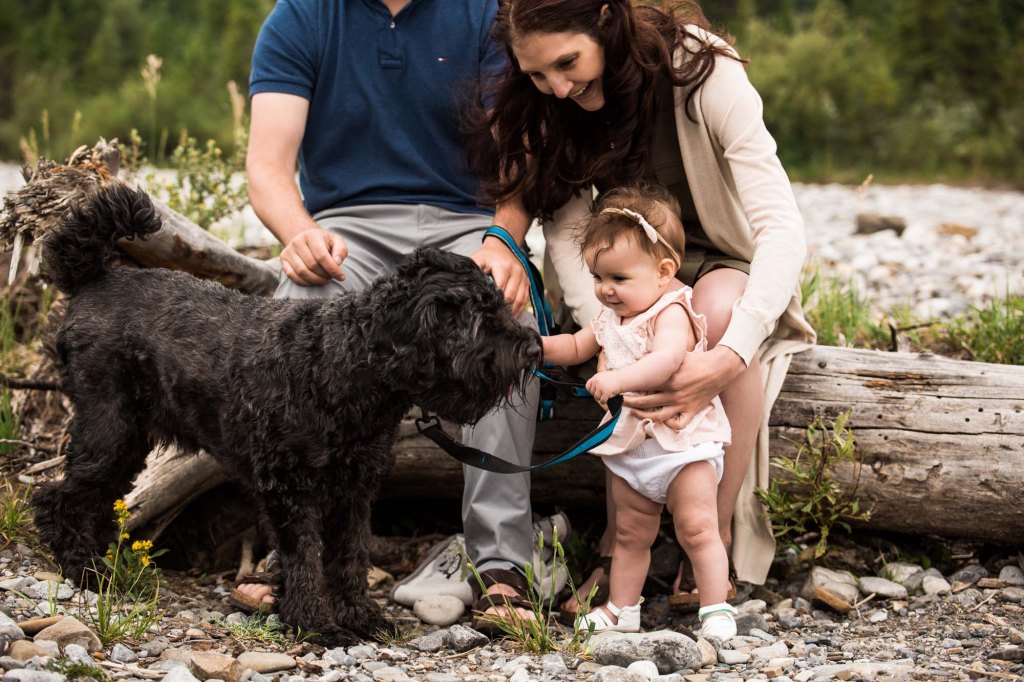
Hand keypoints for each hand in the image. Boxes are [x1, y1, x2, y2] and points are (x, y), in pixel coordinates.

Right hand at [280, 227, 347, 285]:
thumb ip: (341, 250)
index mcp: (312, 235)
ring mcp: (288, 250)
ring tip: (324, 279)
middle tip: (332, 277)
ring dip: (316, 280)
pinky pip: (292, 276)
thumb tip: (337, 263)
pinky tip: (313, 281)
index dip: (333, 269)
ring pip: (302, 272)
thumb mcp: (336, 241)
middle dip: (325, 275)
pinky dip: (304, 282)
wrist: (306, 238)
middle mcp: (297, 241)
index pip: (322, 256)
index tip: (341, 277)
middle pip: (312, 265)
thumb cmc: (324, 242)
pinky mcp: (283, 259)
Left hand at [471, 238, 529, 316]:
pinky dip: (519, 309)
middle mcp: (516, 271)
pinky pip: (525, 299)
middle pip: (511, 297)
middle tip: (494, 319)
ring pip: (520, 300)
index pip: (501, 290)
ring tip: (503, 320)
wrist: (501, 246)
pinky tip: (512, 316)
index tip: (487, 312)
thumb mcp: (477, 260)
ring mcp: (523, 277)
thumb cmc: (487, 255)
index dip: (494, 303)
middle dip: (503, 309)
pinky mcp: (527, 282)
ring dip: (512, 312)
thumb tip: (465, 288)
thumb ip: (472, 272)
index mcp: (503, 267)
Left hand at [586, 371, 620, 409]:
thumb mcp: (603, 376)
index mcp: (595, 377)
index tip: (595, 391)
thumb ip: (597, 381)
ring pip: (596, 397)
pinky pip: (602, 401)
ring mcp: (601, 387)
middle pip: (592, 393)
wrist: (622, 379)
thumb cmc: (614, 378)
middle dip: (597, 394)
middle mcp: (597, 381)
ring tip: (605, 396)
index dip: (591, 390)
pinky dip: (604, 401)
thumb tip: (590, 390)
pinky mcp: (606, 392)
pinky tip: (607, 399)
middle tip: (602, 394)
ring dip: (601, 398)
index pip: (587, 386)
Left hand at [625, 345, 744, 424]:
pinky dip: (669, 424)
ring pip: (658, 416)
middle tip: (620, 402)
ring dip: (643, 416)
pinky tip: (662, 420)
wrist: (719, 368)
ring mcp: (683, 404)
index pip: (643, 387)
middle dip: (630, 403)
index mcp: (668, 379)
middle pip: (646, 403)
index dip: (630, 389)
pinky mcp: (692, 411)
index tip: (620, 389)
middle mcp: (674, 394)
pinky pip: (678, 424)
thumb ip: (661, 362)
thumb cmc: (696, 360)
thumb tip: (642, 360)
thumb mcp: (676, 358)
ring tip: (634, 413)